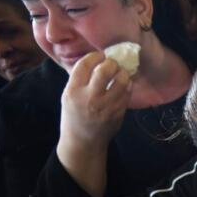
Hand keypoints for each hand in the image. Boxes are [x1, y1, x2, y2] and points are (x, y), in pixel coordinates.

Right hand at [56, 52, 132, 196]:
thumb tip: (95, 60)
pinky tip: (124, 83)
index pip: (85, 65)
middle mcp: (90, 97)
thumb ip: (80, 79)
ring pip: (121, 81)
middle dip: (111, 62)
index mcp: (73, 91)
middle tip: (112, 63)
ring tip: (120, 72)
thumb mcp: (69, 95)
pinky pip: (127, 93)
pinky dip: (127, 85)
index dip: (95, 56)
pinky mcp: (118, 112)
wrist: (83, 140)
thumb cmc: (74, 114)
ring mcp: (106, 106)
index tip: (99, 56)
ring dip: (123, 73)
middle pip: (105, 70)